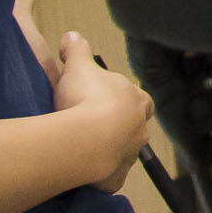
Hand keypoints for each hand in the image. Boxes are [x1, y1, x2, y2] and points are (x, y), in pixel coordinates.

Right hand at [49, 28, 150, 186]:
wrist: (87, 139)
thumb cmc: (87, 98)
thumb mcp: (78, 67)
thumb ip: (77, 50)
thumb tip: (72, 36)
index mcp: (137, 100)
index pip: (139, 98)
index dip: (126, 98)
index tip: (108, 99)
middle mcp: (140, 128)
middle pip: (134, 127)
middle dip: (119, 126)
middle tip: (95, 125)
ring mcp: (130, 154)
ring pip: (124, 151)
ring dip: (110, 149)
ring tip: (87, 148)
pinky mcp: (116, 176)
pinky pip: (110, 176)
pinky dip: (101, 175)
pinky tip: (86, 172)